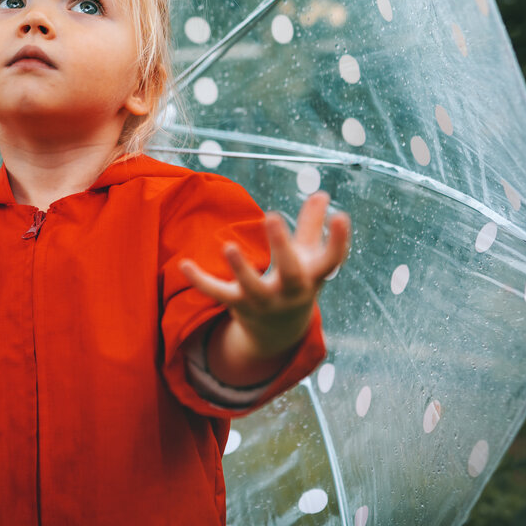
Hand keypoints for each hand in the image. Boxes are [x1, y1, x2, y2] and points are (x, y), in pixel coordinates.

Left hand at [180, 191, 349, 365]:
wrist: (278, 332)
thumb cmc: (295, 282)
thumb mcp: (308, 257)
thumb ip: (312, 225)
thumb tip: (322, 193)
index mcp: (312, 277)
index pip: (331, 261)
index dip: (339, 240)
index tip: (341, 215)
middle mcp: (290, 292)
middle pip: (291, 273)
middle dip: (282, 246)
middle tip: (272, 216)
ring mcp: (263, 302)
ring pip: (252, 288)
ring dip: (240, 269)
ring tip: (228, 246)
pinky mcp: (237, 304)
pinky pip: (218, 293)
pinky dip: (201, 280)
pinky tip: (184, 264)